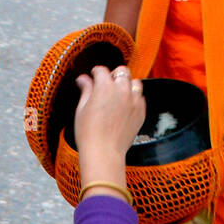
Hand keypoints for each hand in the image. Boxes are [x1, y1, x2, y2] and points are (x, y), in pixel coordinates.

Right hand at [74, 65, 145, 190]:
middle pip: (122, 71)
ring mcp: (134, 101)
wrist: (104, 153)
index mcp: (105, 86)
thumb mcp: (82, 109)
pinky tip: (125, 107)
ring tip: (119, 95)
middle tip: (107, 85)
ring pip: (135, 83)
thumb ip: (86, 90)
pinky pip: (141, 98)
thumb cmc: (89, 134)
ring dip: (127, 85)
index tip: (93, 77)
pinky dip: (134, 99)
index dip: (95, 73)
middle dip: (114, 75)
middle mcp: (122, 90)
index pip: (101, 70)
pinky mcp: (141, 112)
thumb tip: (83, 79)